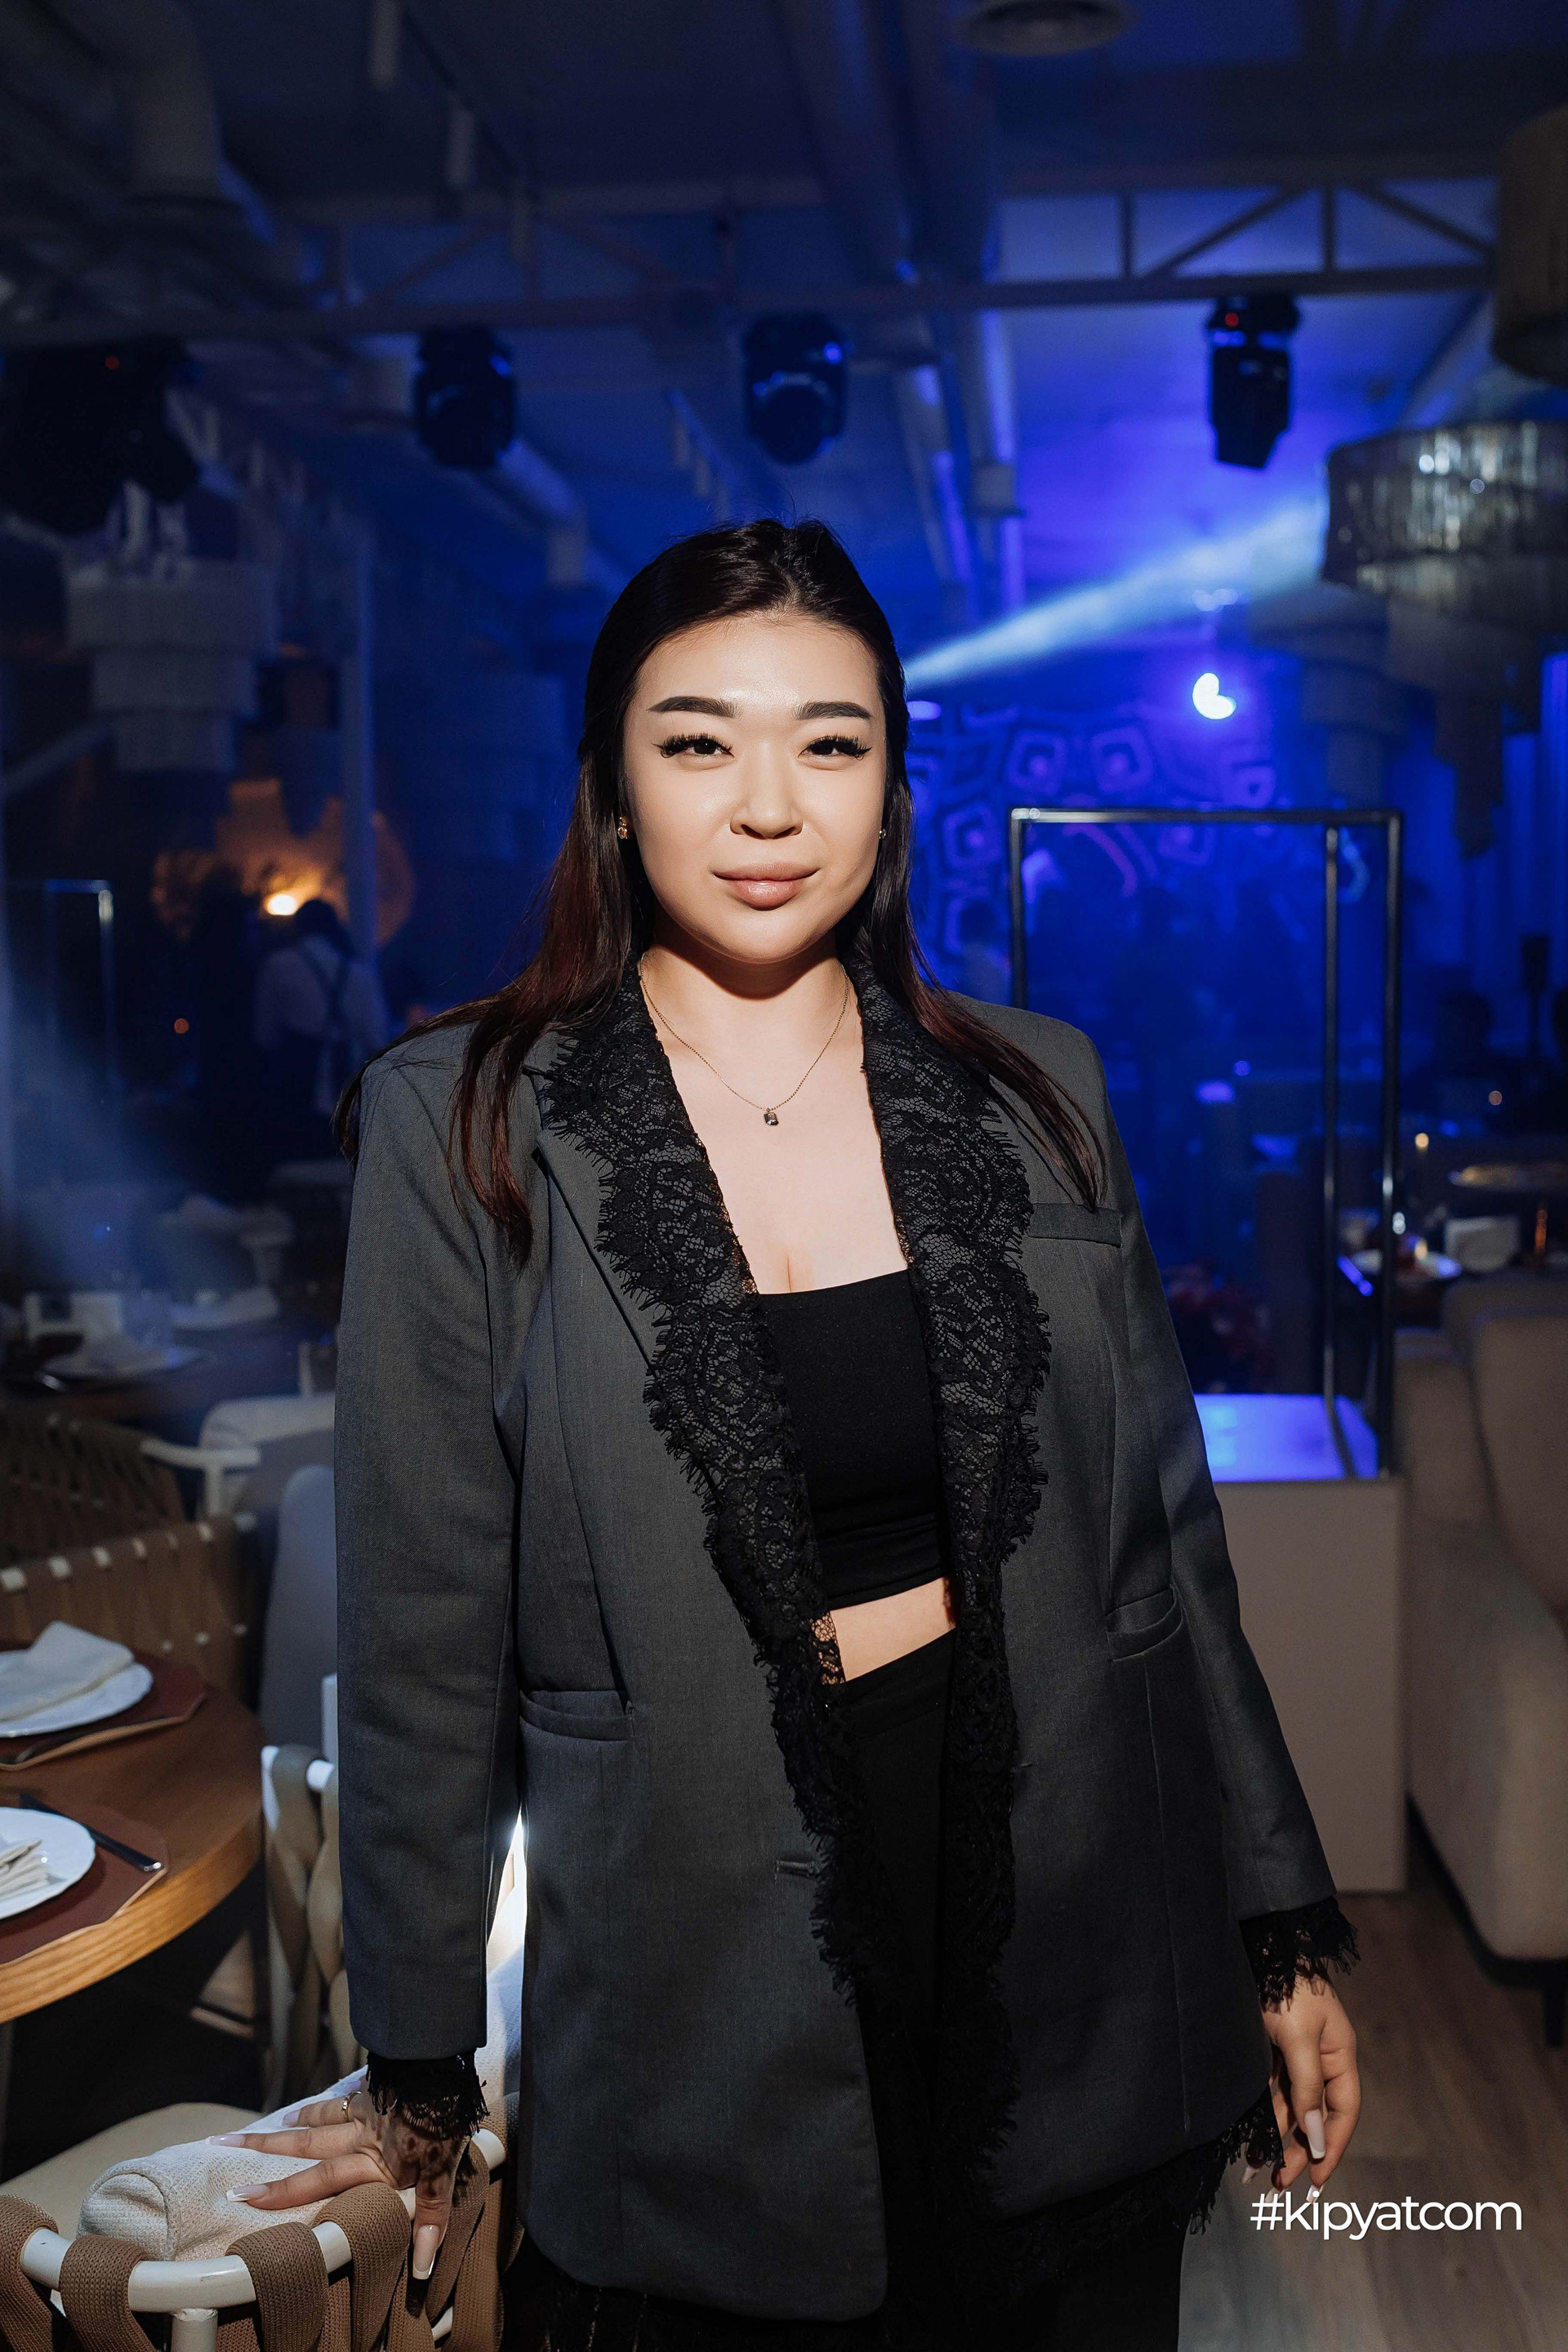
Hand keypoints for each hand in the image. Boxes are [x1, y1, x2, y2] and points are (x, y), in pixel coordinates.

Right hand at [214, 2084, 466, 2279]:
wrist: (444, 2065)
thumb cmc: (446, 2123)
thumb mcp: (444, 2174)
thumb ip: (431, 2216)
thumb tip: (421, 2265)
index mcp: (371, 2163)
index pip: (318, 2181)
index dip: (281, 2191)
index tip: (244, 2196)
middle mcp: (358, 2136)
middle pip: (305, 2144)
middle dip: (264, 2149)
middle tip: (224, 2146)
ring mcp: (365, 2107)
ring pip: (321, 2116)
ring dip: (296, 2121)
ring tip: (272, 2126)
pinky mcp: (377, 2083)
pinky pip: (346, 2093)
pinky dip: (331, 2099)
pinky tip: (328, 2097)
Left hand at [1258, 1977, 1360, 2194]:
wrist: (1260, 1946)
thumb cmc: (1284, 1986)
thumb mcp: (1298, 2038)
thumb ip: (1307, 2088)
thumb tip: (1314, 2138)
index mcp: (1339, 2056)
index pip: (1343, 2113)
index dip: (1331, 2147)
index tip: (1316, 2180)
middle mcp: (1320, 2059)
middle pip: (1315, 2115)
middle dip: (1298, 2150)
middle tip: (1277, 2184)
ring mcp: (1296, 2053)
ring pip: (1290, 2106)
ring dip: (1275, 2138)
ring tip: (1256, 2171)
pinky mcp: (1271, 2048)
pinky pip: (1270, 2091)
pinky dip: (1261, 2114)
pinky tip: (1249, 2136)